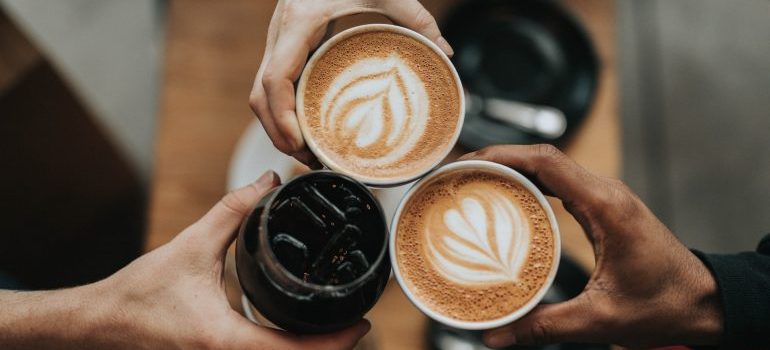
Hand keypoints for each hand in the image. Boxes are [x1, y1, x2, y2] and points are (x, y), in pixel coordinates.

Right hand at [0, 171, 369, 348]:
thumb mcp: (192, 246)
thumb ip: (232, 211)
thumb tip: (266, 181)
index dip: (335, 342)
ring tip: (336, 326)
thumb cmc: (140, 292)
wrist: (102, 324)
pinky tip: (297, 333)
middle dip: (331, 349)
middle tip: (357, 322)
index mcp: (224, 340)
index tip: (363, 324)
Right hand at [249, 0, 452, 166]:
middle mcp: (280, 35)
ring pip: (260, 94)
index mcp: (299, 24)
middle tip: (309, 159)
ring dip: (277, 126)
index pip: (274, 79)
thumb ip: (416, 17)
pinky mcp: (284, 47)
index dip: (282, 117)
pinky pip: (272, 86)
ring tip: (307, 153)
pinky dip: (282, 111)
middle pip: (260, 96)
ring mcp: (278, 42)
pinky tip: (305, 127)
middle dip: (278, 133)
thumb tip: (444, 51)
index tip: (300, 143)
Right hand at [459, 145, 722, 347]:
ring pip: (550, 167)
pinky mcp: (602, 208)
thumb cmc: (665, 304)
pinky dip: (529, 183)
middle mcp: (605, 193)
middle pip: (542, 157)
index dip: (502, 155)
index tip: (468, 162)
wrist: (703, 303)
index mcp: (606, 206)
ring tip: (473, 181)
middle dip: (497, 158)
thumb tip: (496, 335)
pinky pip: (559, 183)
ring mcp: (604, 198)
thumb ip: (544, 325)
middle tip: (458, 173)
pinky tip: (506, 198)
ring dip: (512, 168)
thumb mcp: (599, 319)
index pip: (547, 161)